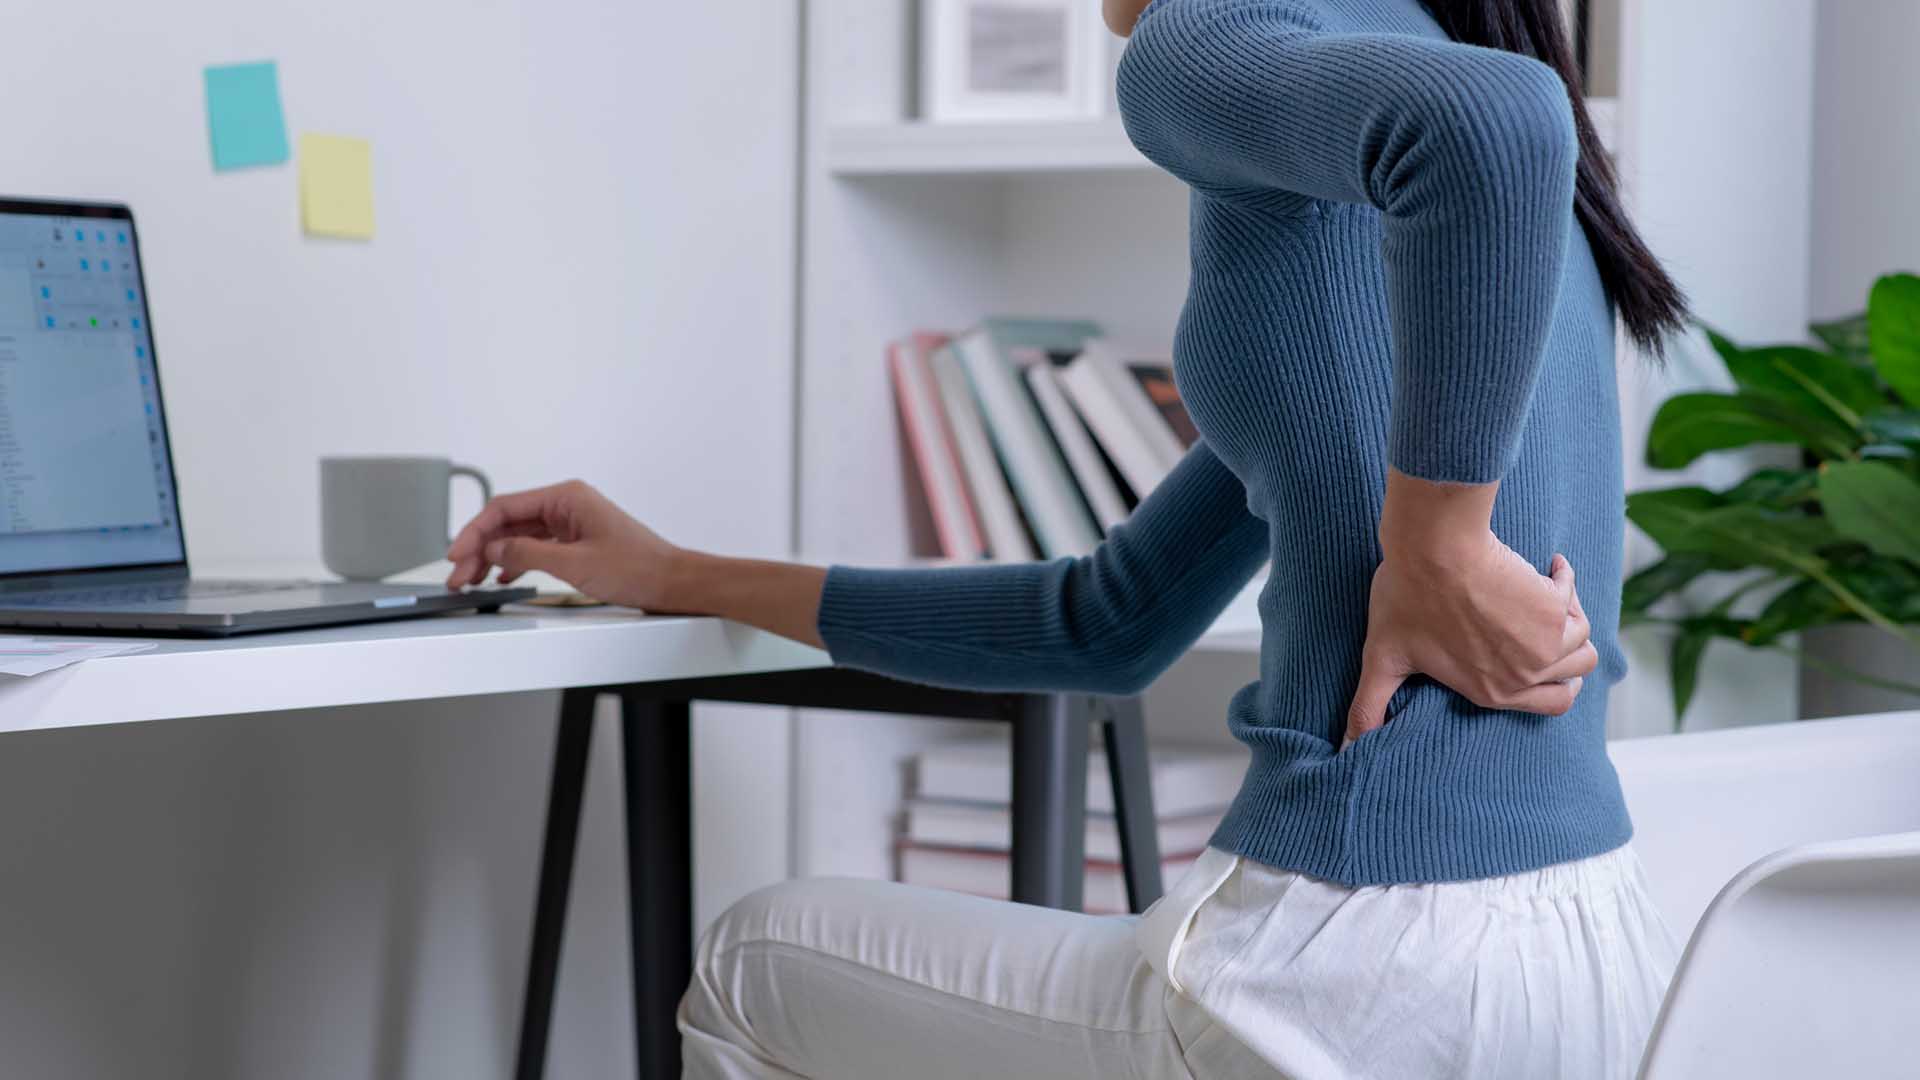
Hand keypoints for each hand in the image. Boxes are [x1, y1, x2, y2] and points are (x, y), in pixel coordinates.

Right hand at [445, 479, 680, 608]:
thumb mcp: (574, 564)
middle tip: (459, 575)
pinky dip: (516, 561)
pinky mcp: (577, 541)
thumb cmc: (637, 568)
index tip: (456, 554)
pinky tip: (503, 575)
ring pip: (519, 536)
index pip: (505, 507)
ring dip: (494, 557)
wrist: (672, 583)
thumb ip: (527, 554)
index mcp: (566, 497)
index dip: (474, 532)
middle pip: (508, 522)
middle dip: (479, 548)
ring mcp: (572, 523)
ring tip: (473, 579)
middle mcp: (567, 505)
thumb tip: (493, 549)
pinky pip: (536, 547)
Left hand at [1343, 536, 1595, 748]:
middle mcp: (1525, 674)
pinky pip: (1574, 598)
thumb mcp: (1382, 658)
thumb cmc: (1406, 598)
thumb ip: (1369, 706)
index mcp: (1492, 691)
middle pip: (1575, 678)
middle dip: (1571, 663)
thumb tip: (1345, 748)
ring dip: (1570, 622)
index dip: (1549, 685)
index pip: (1549, 706)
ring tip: (1546, 600)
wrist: (1433, 549)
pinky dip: (1566, 582)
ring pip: (1582, 643)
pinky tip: (1551, 568)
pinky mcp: (1553, 604)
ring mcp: (1544, 641)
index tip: (1535, 658)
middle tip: (1552, 636)